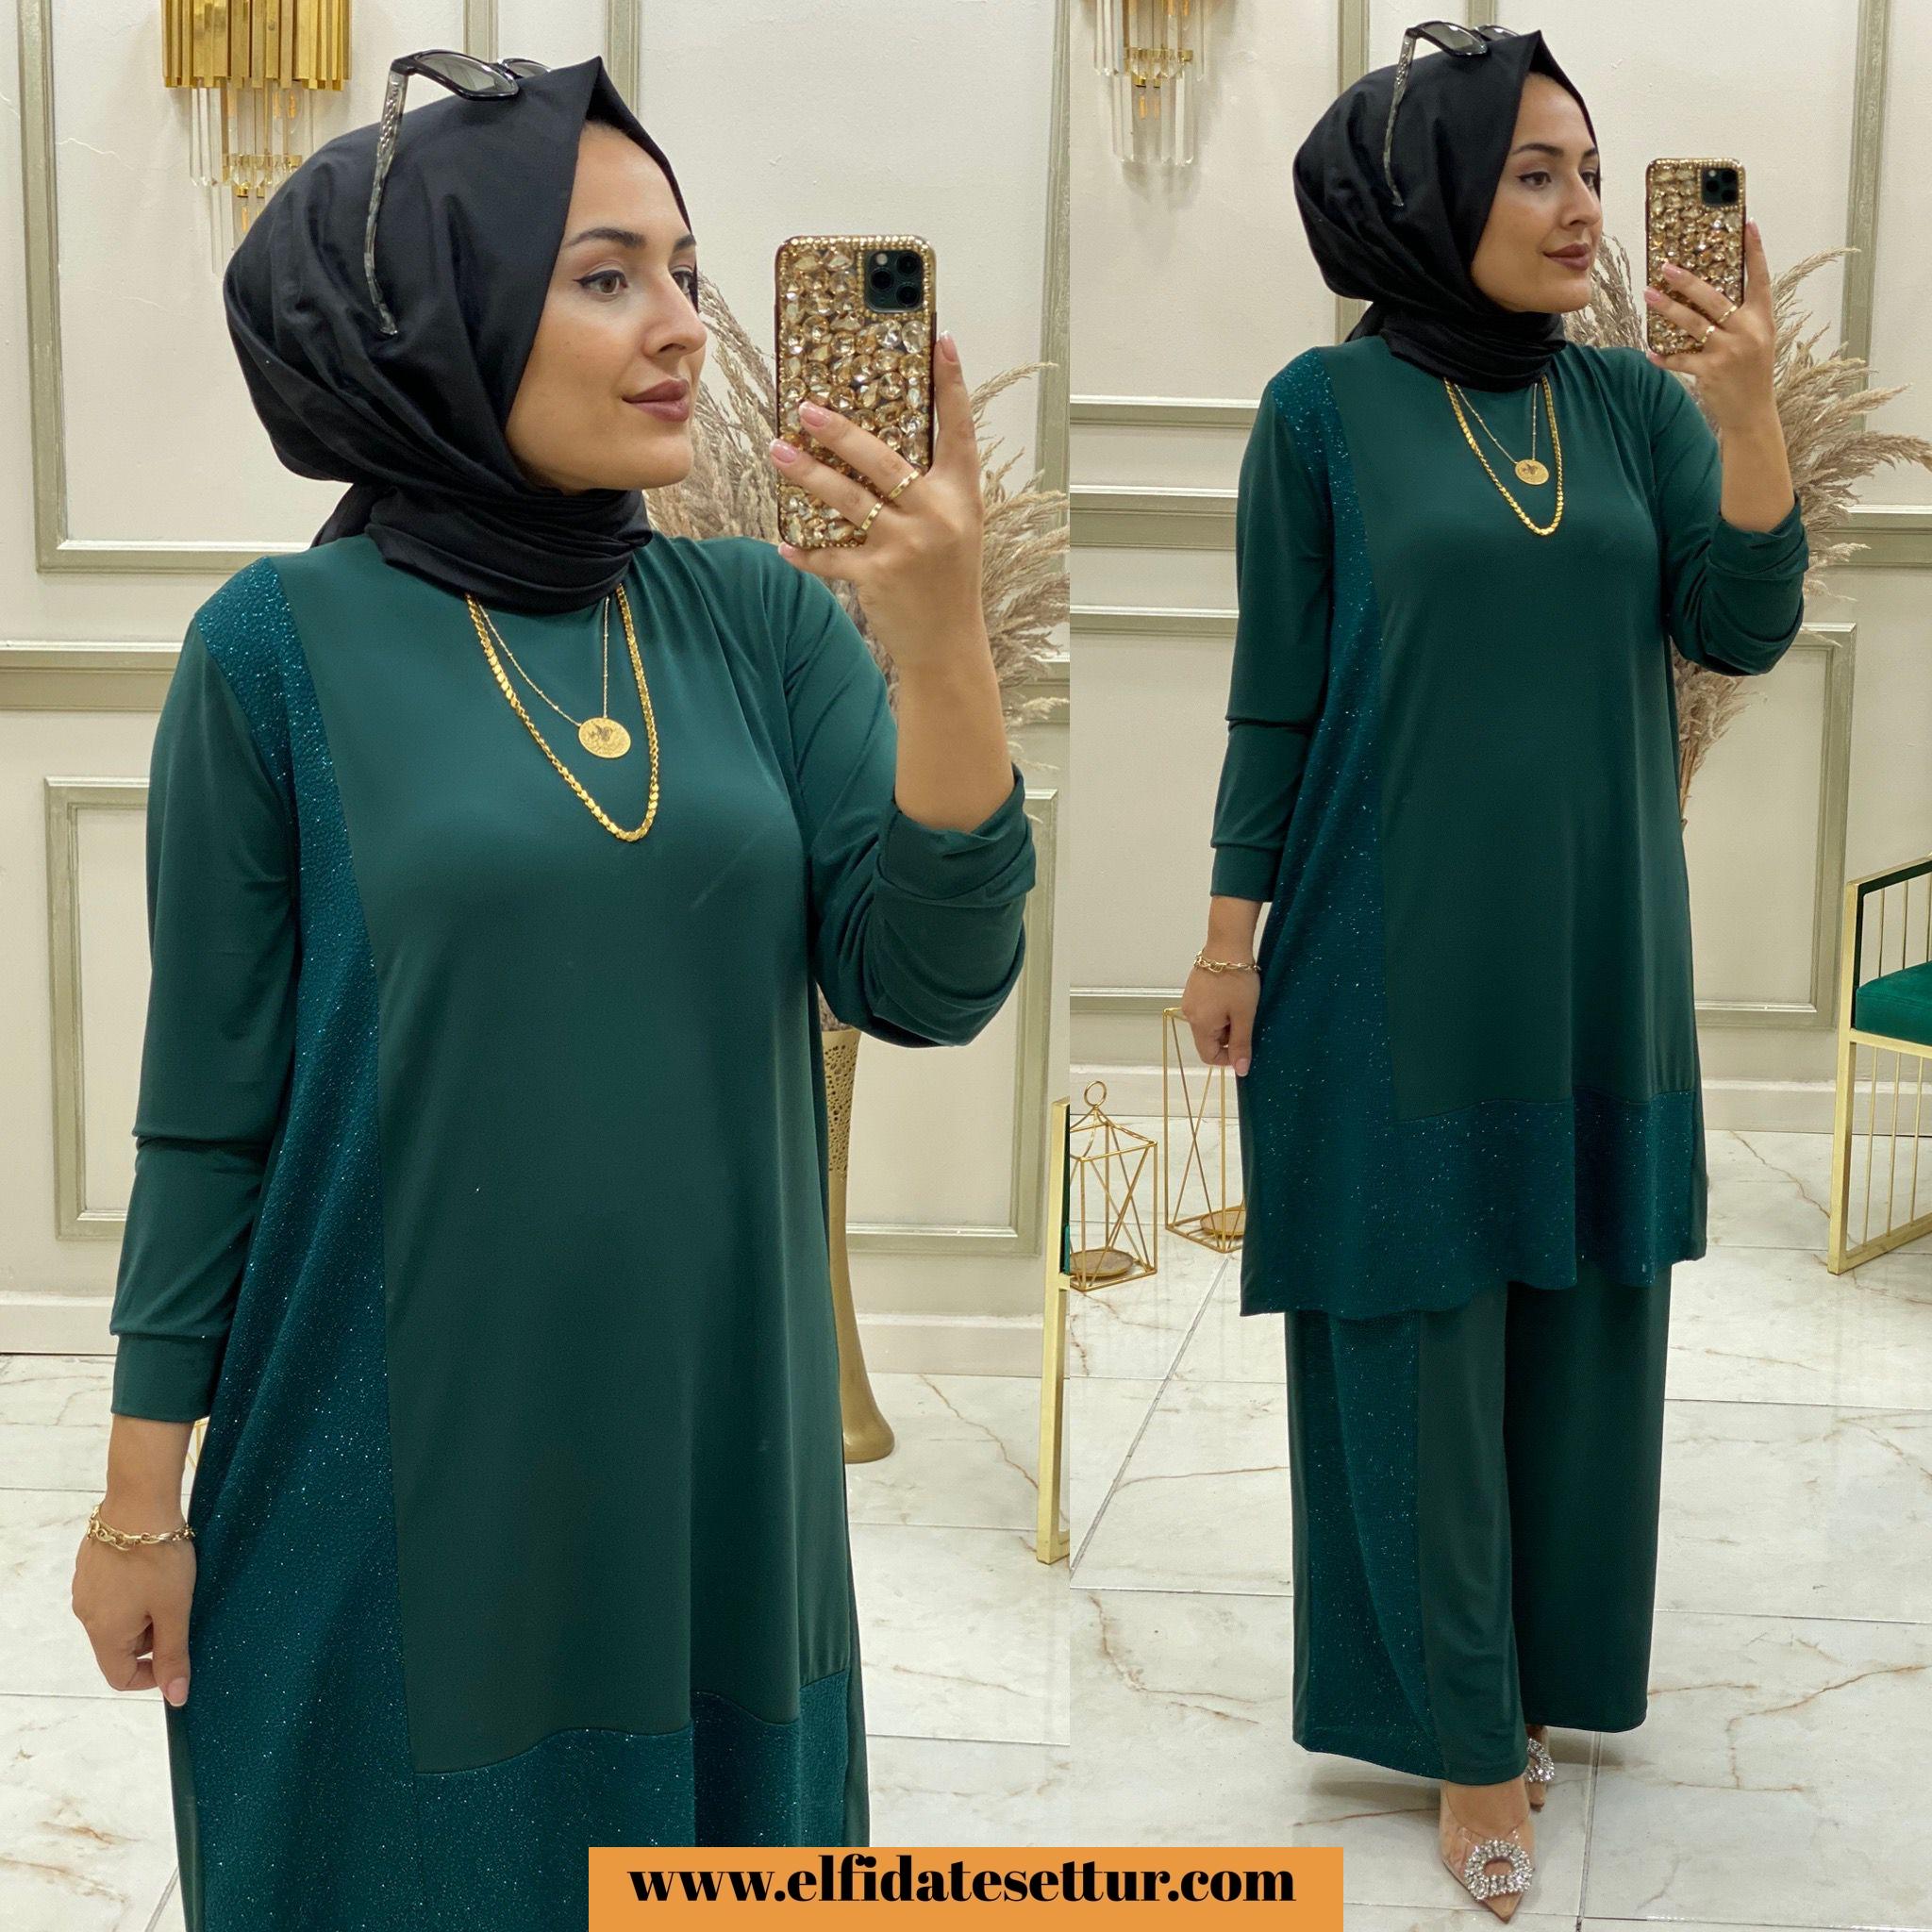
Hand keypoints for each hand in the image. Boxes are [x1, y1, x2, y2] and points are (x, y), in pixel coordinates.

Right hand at [72, 1497, 195, 1705]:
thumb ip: (174, 1654)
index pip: (120, 1677)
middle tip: (179, 1607)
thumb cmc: (158, 1559)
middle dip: (153, 1636)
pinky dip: (135, 1590)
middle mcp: (86, 1614)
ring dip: (146, 1611)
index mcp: (104, 1632)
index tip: (178, 1655)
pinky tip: (154, 1567)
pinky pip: (114, 1592)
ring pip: (119, 1617)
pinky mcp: (90, 1566)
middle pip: (120, 1646)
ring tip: (170, 1584)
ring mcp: (85, 1588)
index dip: (151, 1676)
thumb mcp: (174, 1609)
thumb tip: (176, 1698)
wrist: (138, 1501)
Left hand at [766, 329, 985, 673]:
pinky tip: (783, 544)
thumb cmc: (948, 580)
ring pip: (848, 500)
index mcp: (961, 496)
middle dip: (842, 433)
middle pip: (883, 460)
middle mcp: (937, 515)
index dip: (952, 385)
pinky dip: (805, 551)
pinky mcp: (878, 575)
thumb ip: (929, 489)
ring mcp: (907, 546)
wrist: (948, 644)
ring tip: (778, 452)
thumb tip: (880, 447)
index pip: (959, 431)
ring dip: (807, 475)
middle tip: (807, 408)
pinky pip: (831, 555)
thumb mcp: (955, 527)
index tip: (941, 342)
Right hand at [1181, 961, 1259, 1077]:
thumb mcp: (1244, 1015)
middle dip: (1228, 1036)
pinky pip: (1205, 1009)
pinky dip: (1219, 1009)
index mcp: (1200, 1025)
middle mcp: (1189, 1014)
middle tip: (1245, 1019)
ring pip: (1208, 1023)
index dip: (1228, 1058)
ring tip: (1239, 1005)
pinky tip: (1230, 994)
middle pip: (1208, 1039)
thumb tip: (1241, 1071)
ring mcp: (1189, 1000)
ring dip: (1224, 1022)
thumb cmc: (1238, 981)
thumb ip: (1241, 1044)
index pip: (1208, 1056)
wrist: (1227, 944)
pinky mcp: (1193, 988)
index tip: (1245, 1044)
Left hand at [1644, 217, 1776, 430]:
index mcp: (1761, 319)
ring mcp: (1728, 351)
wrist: (1752, 411)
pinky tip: (1650, 352)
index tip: (1748, 226)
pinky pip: (1680, 359)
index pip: (1760, 278)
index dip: (1755, 251)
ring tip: (1649, 295)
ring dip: (1667, 309)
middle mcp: (1747, 332)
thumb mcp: (1757, 339)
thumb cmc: (1751, 372)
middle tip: (1666, 267)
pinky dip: (1664, 357)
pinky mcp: (1709, 371)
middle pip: (1713, 298)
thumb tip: (1708, 293)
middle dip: (1687, 281)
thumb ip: (1741, 317)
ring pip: (1692, 323)